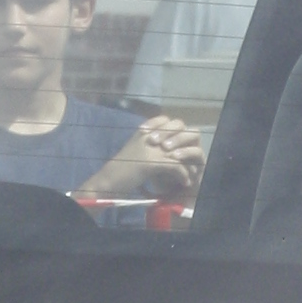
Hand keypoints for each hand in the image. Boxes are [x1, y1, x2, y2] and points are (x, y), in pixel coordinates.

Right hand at [81, 113, 206, 202]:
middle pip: (177, 130)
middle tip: (191, 157)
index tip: (179, 144)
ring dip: (188, 163)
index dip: (175, 130)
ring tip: (193, 173)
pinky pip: (176, 166)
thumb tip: (160, 146)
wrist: (108, 181)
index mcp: (143, 131)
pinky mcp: (153, 163)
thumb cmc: (119, 169)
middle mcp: (149, 136)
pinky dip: (183, 175)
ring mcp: (151, 149)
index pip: (166, 120)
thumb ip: (146, 144)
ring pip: (180, 150)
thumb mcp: (133, 150)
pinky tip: (185, 182)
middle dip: (186, 145)